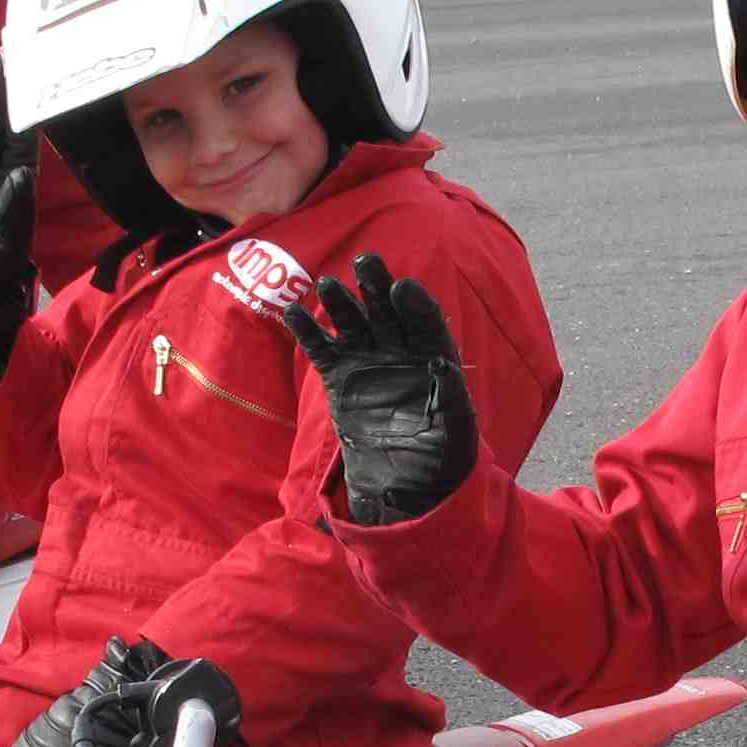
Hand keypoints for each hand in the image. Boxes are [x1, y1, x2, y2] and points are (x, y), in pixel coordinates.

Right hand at [289, 251, 477, 526]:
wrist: (405, 484)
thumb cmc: (441, 457)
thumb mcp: (455, 429)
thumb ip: (449, 396)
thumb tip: (444, 364)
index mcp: (432, 356)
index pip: (424, 320)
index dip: (414, 303)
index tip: (402, 287)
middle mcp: (400, 351)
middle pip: (387, 310)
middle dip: (376, 285)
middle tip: (366, 261)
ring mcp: (368, 361)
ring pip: (353, 323)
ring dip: (341, 302)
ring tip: (327, 284)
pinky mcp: (339, 378)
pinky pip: (321, 348)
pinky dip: (307, 331)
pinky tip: (292, 312)